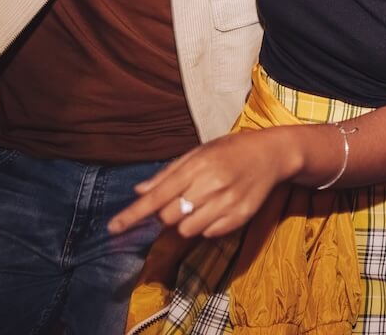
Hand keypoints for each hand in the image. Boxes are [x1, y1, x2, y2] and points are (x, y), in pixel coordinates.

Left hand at [108, 128, 299, 238]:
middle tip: (180, 200)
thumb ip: (168, 173)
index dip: (133, 214)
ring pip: (187, 229)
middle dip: (166, 214)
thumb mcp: (200, 152)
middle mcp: (212, 185)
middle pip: (169, 217)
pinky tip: (217, 209)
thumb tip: (139, 191)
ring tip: (201, 204)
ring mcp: (228, 203)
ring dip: (186, 222)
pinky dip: (206, 226)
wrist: (272, 155)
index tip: (113, 227)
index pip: (157, 196)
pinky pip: (209, 234)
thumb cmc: (231, 151)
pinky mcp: (241, 217)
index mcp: (198, 166)